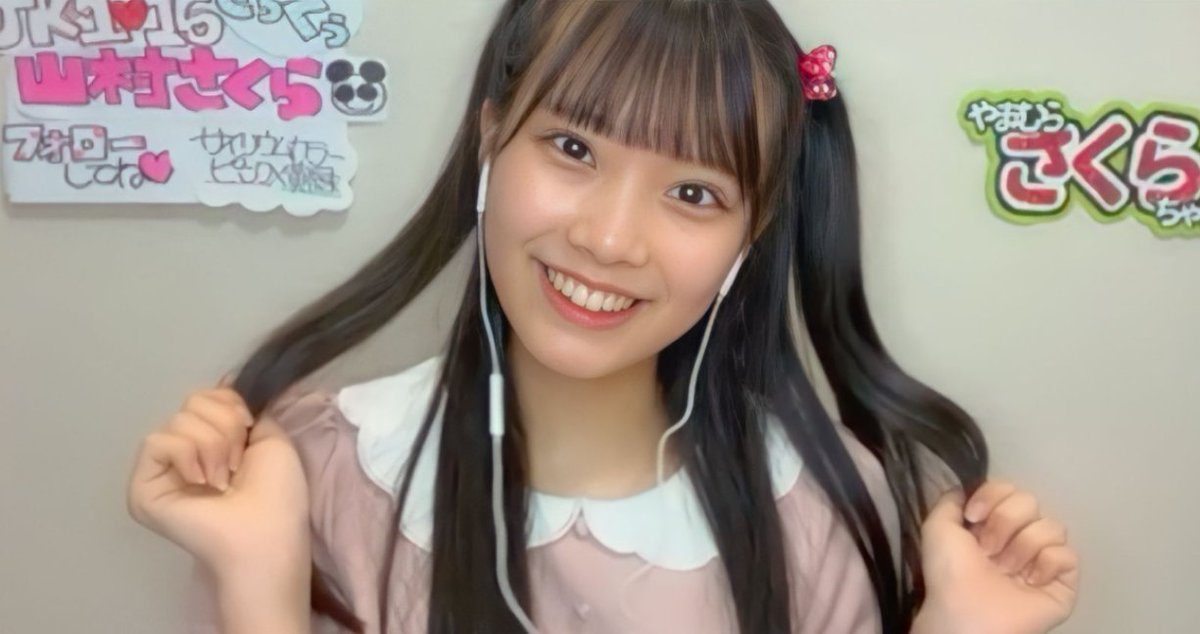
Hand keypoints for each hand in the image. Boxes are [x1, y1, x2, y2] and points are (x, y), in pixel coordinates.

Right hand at [126, 378, 310, 579]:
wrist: (266, 531)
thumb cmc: (276, 492)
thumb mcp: (269, 436)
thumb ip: (245, 408)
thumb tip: (228, 380)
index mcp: (213, 442)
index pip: (207, 396)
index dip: (231, 404)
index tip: (250, 427)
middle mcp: (184, 453)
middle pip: (193, 402)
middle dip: (225, 427)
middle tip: (237, 465)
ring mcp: (161, 471)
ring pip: (178, 420)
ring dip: (212, 446)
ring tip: (222, 480)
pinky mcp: (142, 487)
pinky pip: (157, 442)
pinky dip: (186, 455)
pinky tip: (201, 482)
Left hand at [917, 479, 1079, 633]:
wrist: (965, 611)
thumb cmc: (949, 573)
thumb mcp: (938, 526)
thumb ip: (952, 499)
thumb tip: (968, 487)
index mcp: (991, 525)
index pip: (1008, 489)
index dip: (992, 496)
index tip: (973, 516)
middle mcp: (1018, 539)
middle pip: (1030, 501)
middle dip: (1004, 522)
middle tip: (987, 550)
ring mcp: (1042, 560)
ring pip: (1051, 526)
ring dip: (1022, 547)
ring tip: (1005, 570)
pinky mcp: (1063, 582)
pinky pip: (1067, 554)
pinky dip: (1046, 564)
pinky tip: (1029, 581)